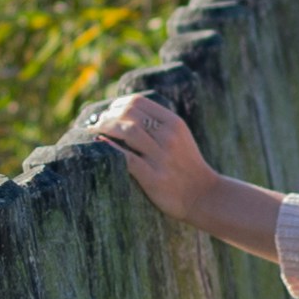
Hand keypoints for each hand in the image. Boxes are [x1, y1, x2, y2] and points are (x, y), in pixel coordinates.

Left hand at [84, 92, 214, 220]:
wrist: (204, 196)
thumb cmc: (186, 166)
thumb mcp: (179, 137)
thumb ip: (157, 124)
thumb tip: (122, 114)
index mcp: (174, 123)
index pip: (138, 102)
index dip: (117, 105)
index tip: (107, 114)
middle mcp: (169, 136)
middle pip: (129, 113)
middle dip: (107, 116)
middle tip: (96, 125)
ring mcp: (162, 157)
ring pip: (127, 131)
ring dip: (105, 129)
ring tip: (94, 134)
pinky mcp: (154, 178)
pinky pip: (127, 158)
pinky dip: (110, 148)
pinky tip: (100, 145)